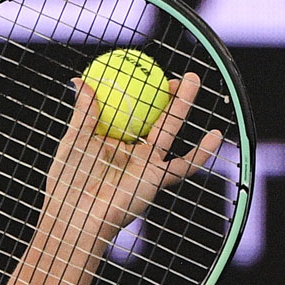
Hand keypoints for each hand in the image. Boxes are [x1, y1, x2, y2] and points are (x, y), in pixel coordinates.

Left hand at [43, 72, 221, 238]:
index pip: (129, 108)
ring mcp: (146, 164)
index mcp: (110, 139)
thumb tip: (79, 80)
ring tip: (194, 80)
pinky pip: (184, 165)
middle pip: (154, 114)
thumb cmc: (68, 182)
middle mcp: (131, 150)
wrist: (78, 216)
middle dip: (167, 92)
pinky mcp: (157, 180)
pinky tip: (216, 135)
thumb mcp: (73, 142)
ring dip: (182, 104)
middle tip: (175, 70)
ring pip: (169, 128)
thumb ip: (83, 113)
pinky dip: (202, 152)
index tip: (144, 68)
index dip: (139, 90)